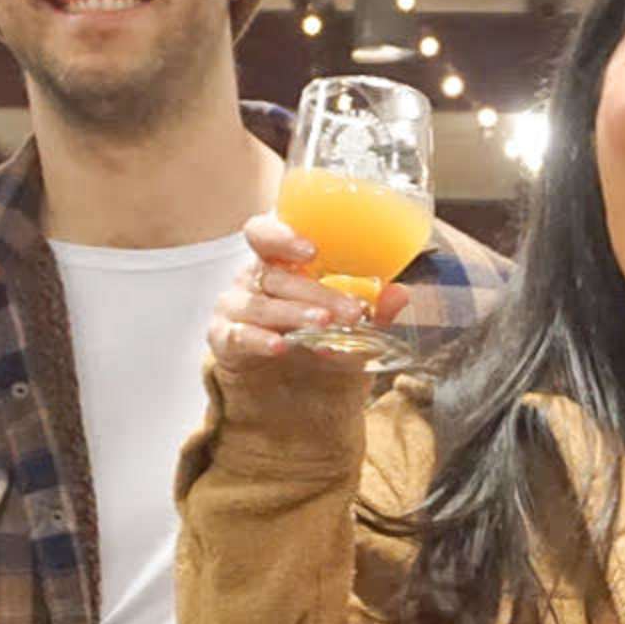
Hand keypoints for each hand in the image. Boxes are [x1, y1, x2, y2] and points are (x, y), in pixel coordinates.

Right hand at [206, 213, 410, 377]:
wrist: (288, 391)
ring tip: (324, 324)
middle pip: (276, 276)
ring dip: (295, 315)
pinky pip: (238, 335)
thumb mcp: (352, 329)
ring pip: (261, 305)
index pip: (264, 233)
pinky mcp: (225, 338)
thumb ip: (375, 311)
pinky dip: (260, 340)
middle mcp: (252, 278)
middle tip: (351, 310)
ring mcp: (235, 307)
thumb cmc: (317, 340)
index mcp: (278, 261)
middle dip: (316, 292)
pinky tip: (280, 346)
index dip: (282, 235)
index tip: (313, 251)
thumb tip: (400, 293)